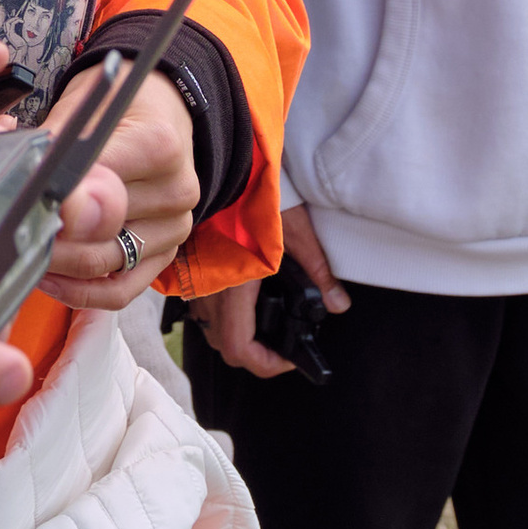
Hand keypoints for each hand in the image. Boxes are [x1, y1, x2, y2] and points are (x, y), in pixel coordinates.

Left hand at [42, 70, 195, 309]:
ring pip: (104, 264)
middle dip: (47, 233)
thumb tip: (26, 180)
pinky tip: (50, 278)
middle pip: (99, 230)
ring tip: (23, 248)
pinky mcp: (166, 255)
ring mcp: (175, 227)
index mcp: (159, 144)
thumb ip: (54, 145)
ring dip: (56, 264)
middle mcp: (176, 190)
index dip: (52, 197)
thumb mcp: (83, 108)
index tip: (19, 205)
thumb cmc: (116, 112)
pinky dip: (79, 291)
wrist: (161, 116)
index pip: (98, 183)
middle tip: (9, 229)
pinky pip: (120, 292)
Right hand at [195, 202, 349, 376]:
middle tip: (283, 345)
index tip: (291, 357)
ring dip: (237, 334)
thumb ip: (318, 273)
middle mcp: (208, 288)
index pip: (241, 347)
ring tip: (265, 322)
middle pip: (225, 346)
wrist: (226, 165)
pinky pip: (201, 306)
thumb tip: (337, 303)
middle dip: (255, 353)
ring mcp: (195, 279)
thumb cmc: (255, 195)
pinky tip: (242, 298)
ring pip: (210, 328)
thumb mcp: (295, 233)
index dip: (268, 363)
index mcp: (234, 285)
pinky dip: (222, 313)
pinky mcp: (189, 267)